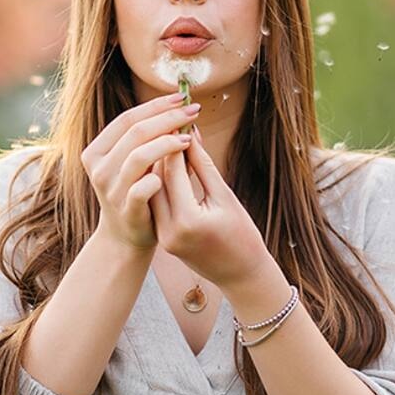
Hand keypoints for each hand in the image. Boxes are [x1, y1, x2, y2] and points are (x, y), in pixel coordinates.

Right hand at [81, 92, 200, 250]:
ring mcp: (110, 190)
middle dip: (168, 118)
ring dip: (167, 143)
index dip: (156, 106)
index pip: (128, 119)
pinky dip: (160, 176)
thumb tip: (185, 108)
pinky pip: (142, 188)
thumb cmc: (137, 191)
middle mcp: (99, 168)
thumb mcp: (139, 163)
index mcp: (98, 151)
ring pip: (138, 156)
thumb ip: (154, 138)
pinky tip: (178, 168)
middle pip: (135, 132)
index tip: (182, 97)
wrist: (126, 236)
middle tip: (194, 111)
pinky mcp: (126, 209)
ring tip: (188, 139)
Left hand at [148, 127, 271, 288]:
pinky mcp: (162, 238)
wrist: (241, 275)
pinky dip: (160, 182)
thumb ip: (203, 165)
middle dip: (162, 149)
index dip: (174, 141)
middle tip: (167, 124)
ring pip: (152, 190)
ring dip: (158, 164)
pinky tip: (166, 164)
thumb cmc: (242, 235)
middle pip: (156, 179)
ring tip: (166, 140)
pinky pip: (156, 203)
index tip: (177, 119)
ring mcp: (163, 237)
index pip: (172, 171)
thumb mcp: (225, 196)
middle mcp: (169, 230)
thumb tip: (189, 133)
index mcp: (188, 220)